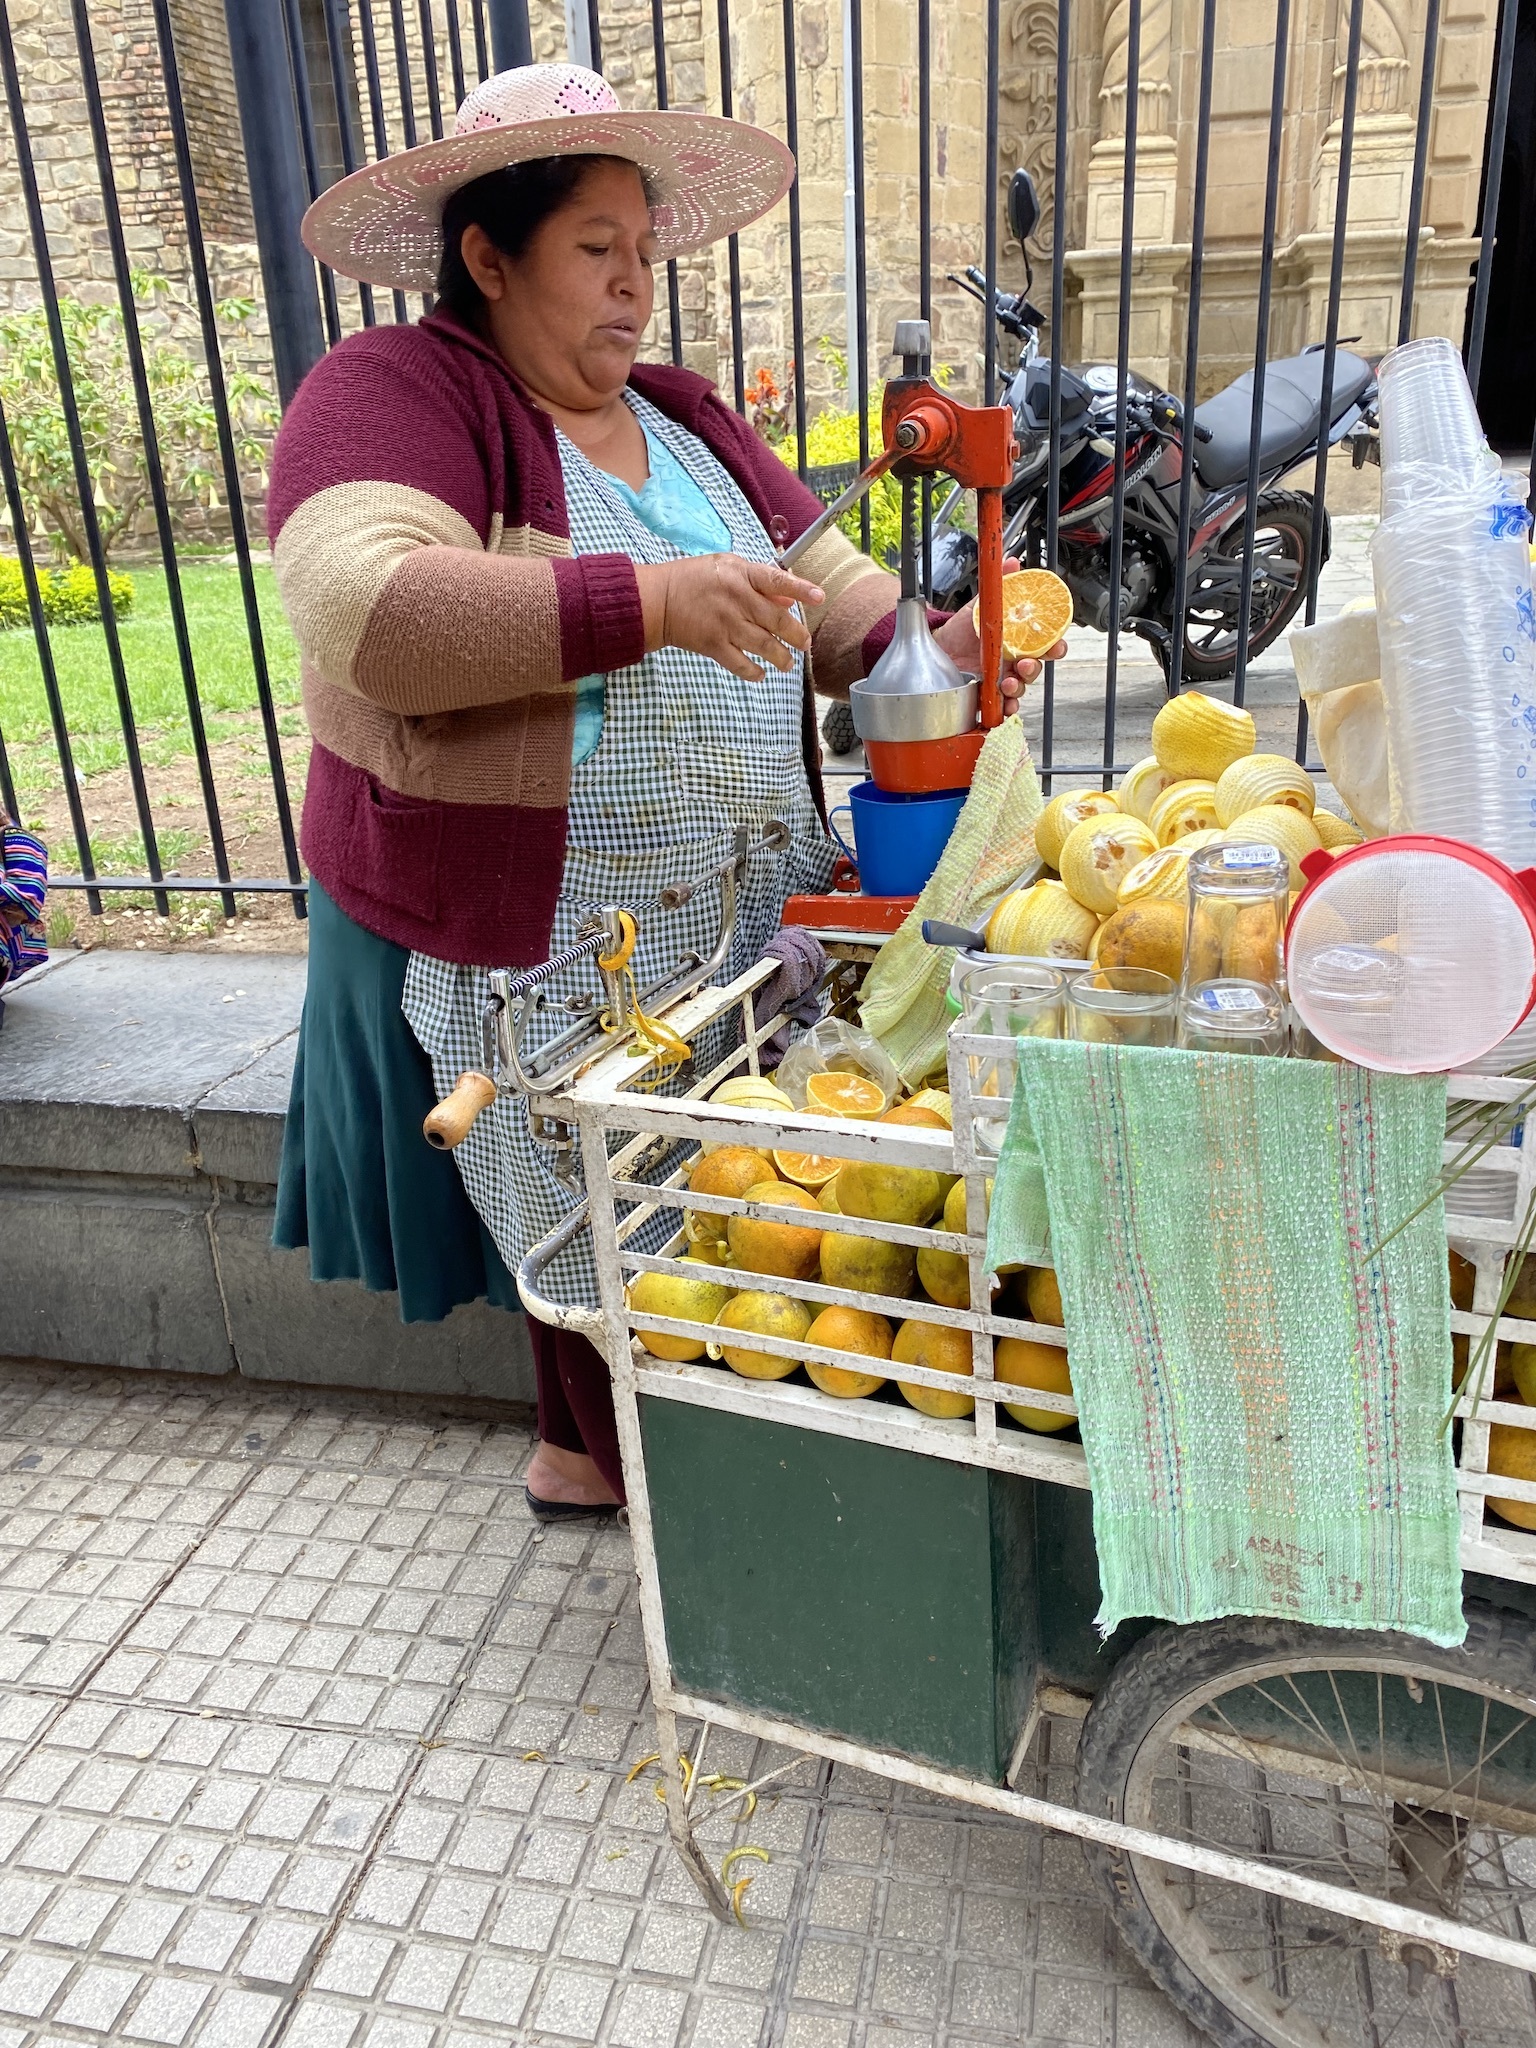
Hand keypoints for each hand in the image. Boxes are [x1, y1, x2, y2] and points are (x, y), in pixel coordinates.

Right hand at [635, 555, 824, 681]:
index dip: (801, 589)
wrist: (658, 600)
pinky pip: (740, 664)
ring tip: (788, 663)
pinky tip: (761, 674)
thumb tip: (789, 599)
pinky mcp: (713, 645)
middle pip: (777, 620)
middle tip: (805, 642)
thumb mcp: (728, 568)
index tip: (820, 597)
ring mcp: (725, 624)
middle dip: (796, 634)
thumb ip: (760, 583)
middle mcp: (737, 599)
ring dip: (781, 657)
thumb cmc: (694, 580)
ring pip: (764, 645)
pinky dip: (753, 672)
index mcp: (741, 575)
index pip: (777, 581)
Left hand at [931, 555, 1067, 714]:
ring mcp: (1000, 680)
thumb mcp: (982, 604)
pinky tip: (1003, 706)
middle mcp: (1013, 662)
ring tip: (1008, 683)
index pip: (1045, 645)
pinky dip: (1005, 709)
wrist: (939, 647)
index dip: (1055, 647)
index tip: (1056, 646)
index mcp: (1018, 641)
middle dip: (1034, 669)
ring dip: (1019, 688)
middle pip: (1035, 669)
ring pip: (1020, 688)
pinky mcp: (986, 695)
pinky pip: (1001, 706)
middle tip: (1025, 665)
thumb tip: (1012, 561)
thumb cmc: (964, 628)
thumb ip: (1001, 585)